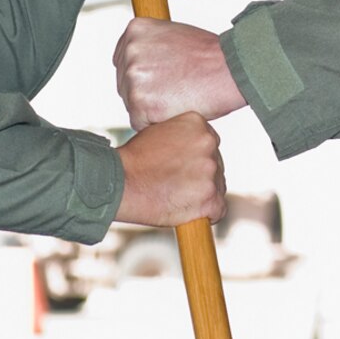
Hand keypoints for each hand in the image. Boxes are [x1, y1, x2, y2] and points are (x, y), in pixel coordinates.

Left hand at [113, 18, 247, 131]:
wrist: (231, 70)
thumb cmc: (210, 56)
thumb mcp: (174, 35)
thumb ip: (150, 46)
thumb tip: (138, 65)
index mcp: (135, 30)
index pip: (123, 61)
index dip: (144, 75)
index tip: (163, 79)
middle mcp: (129, 51)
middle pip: (124, 83)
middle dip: (145, 91)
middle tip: (174, 91)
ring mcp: (133, 77)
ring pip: (131, 103)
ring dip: (151, 107)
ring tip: (178, 99)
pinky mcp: (141, 103)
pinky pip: (139, 122)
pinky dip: (156, 122)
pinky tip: (175, 111)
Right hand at [116, 112, 225, 226]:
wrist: (120, 183)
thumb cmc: (134, 160)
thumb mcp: (159, 132)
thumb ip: (182, 137)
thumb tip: (192, 151)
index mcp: (198, 124)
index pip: (208, 143)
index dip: (195, 158)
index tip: (181, 168)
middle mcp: (209, 145)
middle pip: (215, 164)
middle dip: (200, 175)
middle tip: (177, 183)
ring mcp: (211, 172)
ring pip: (217, 186)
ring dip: (203, 194)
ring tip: (177, 196)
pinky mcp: (211, 198)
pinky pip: (218, 210)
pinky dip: (206, 214)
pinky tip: (187, 211)